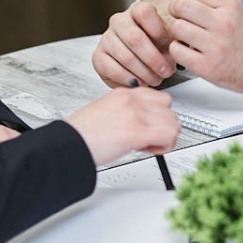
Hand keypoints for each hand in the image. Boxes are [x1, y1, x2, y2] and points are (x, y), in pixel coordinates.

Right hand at [65, 86, 180, 165]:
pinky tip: (147, 149)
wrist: (69, 145)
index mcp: (124, 93)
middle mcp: (133, 99)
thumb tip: (148, 124)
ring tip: (145, 145)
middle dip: (163, 127)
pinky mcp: (138, 131)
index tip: (148, 128)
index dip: (157, 116)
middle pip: (170, 110)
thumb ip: (129, 112)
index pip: (159, 98)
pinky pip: (169, 136)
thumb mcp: (108, 112)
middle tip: (147, 139)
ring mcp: (136, 113)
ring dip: (164, 138)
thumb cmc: (83, 134)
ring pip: (173, 123)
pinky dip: (164, 147)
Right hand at [92, 0, 175, 87]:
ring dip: (143, 72)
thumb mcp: (168, 38)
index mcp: (137, 10)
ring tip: (155, 79)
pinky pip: (112, 69)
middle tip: (166, 72)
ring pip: (124, 56)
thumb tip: (179, 49)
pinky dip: (128, 78)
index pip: (145, 13)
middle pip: (134, 38)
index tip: (170, 47)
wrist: (138, 54)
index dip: (159, 32)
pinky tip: (139, 82)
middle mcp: (119, 21)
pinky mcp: (98, 56)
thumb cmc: (155, 44)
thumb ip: (174, 40)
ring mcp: (106, 38)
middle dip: (153, 59)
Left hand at [154, 0, 242, 93]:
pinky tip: (188, 50)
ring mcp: (216, 45)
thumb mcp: (229, 7)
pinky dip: (177, 50)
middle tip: (179, 15)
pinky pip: (177, 51)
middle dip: (174, 9)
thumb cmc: (241, 36)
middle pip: (181, 6)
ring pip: (177, 28)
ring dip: (176, 31)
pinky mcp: (207, 66)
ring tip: (186, 35)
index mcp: (229, 5)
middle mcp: (224, 23)